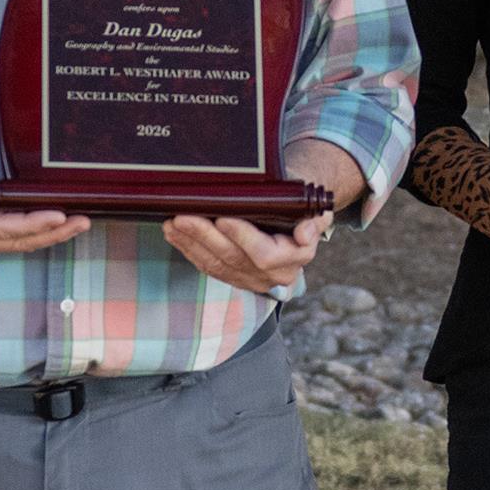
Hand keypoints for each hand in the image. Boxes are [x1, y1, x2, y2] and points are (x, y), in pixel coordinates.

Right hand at [0, 144, 87, 256]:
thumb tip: (2, 198)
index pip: (3, 226)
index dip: (34, 223)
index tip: (59, 214)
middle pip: (18, 241)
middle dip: (53, 233)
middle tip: (84, 221)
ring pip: (19, 244)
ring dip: (50, 236)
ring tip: (79, 224)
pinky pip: (13, 239)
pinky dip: (37, 235)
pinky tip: (57, 226)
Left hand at [165, 210, 329, 294]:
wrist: (295, 224)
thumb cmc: (302, 211)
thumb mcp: (317, 213)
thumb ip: (315, 222)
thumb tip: (305, 234)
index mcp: (294, 259)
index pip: (265, 254)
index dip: (243, 237)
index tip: (223, 219)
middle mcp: (272, 275)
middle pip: (233, 258)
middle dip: (204, 236)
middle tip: (183, 217)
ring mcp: (250, 278)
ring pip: (215, 264)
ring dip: (190, 243)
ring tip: (172, 223)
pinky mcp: (233, 276)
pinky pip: (208, 266)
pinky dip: (188, 249)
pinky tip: (174, 234)